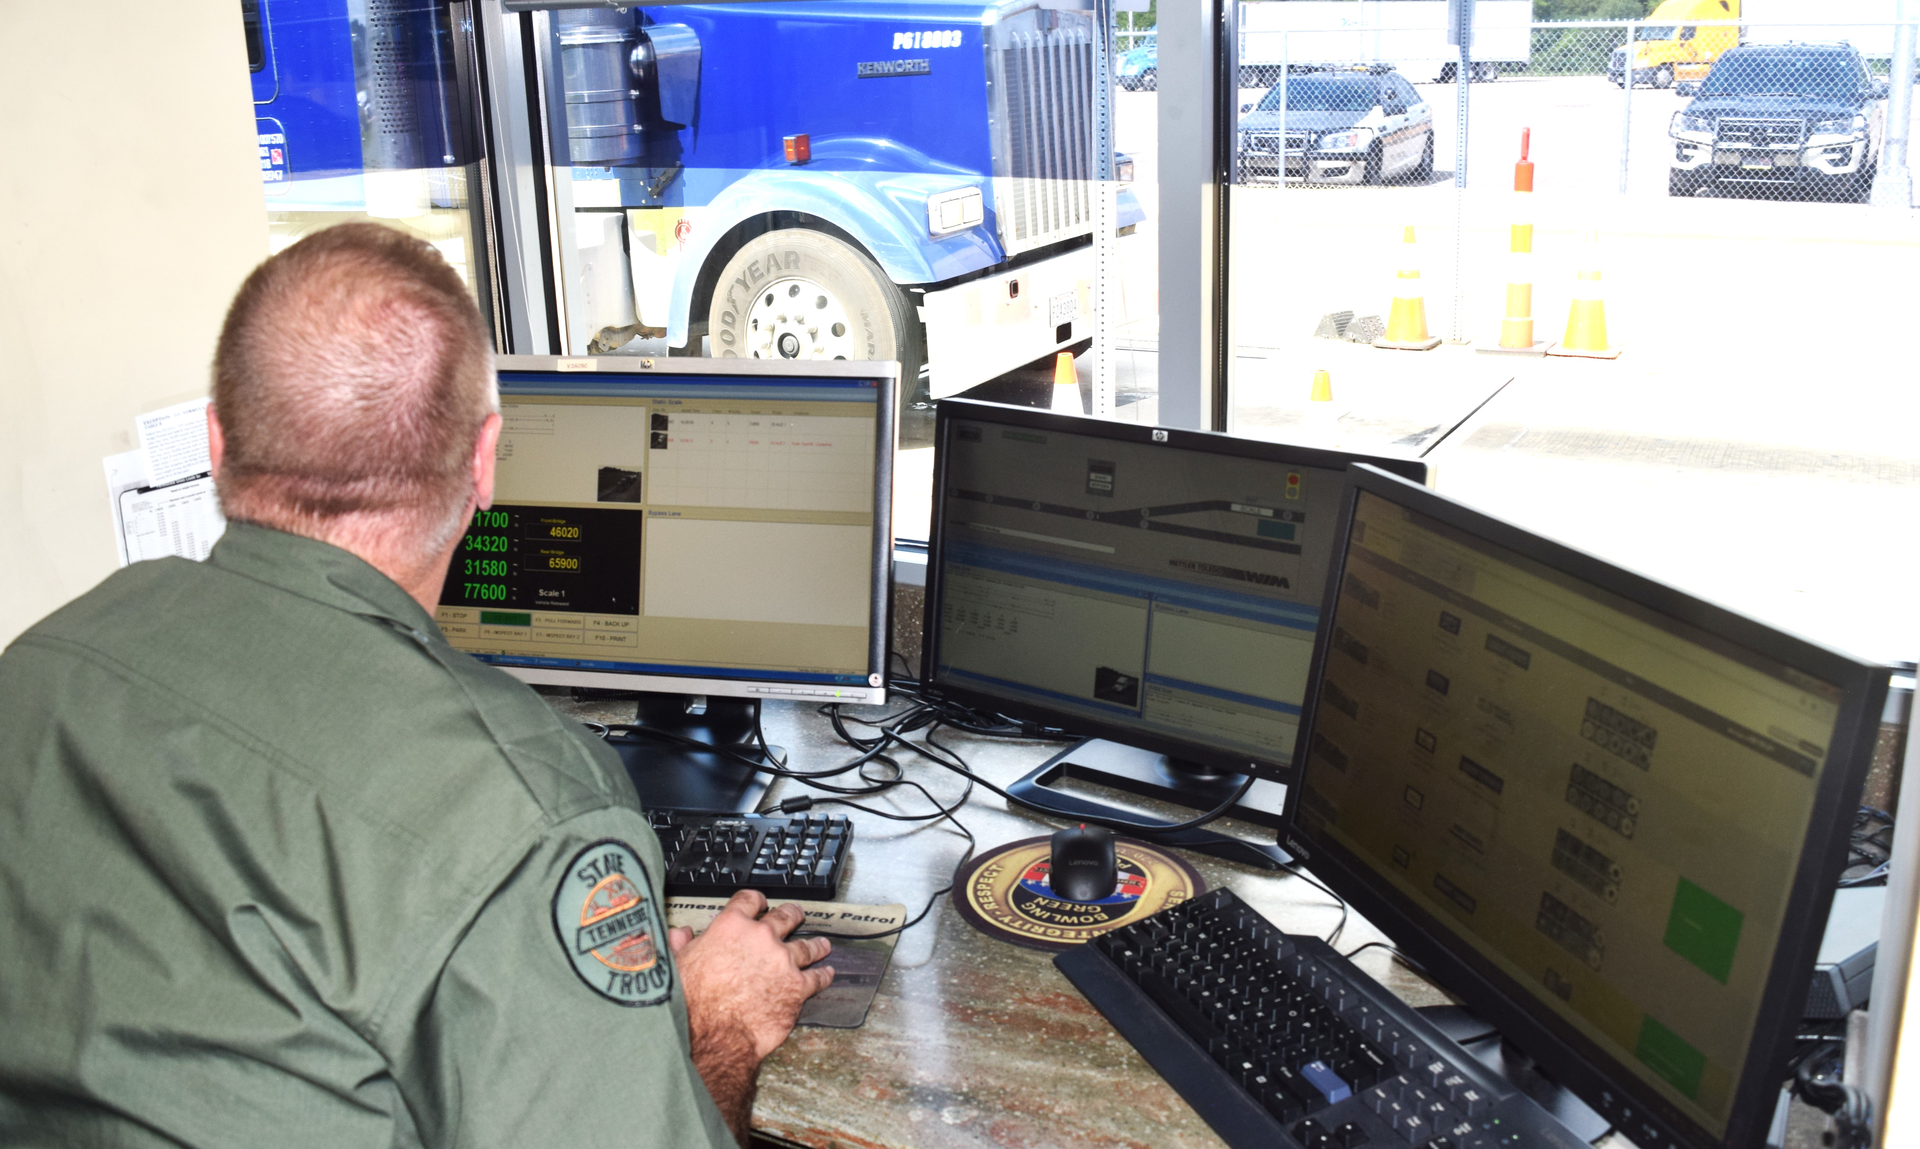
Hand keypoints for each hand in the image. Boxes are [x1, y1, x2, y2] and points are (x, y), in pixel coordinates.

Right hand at [669, 890, 833, 1142]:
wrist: (713, 1034)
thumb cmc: (692, 1003)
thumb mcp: (678, 965)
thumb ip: (682, 945)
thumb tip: (680, 934)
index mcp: (731, 926)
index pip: (749, 901)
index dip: (756, 901)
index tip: (760, 903)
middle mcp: (761, 938)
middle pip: (785, 917)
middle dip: (792, 915)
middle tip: (797, 915)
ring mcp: (783, 961)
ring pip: (807, 946)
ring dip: (816, 945)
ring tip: (823, 944)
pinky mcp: (797, 988)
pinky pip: (817, 978)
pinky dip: (824, 975)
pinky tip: (828, 973)